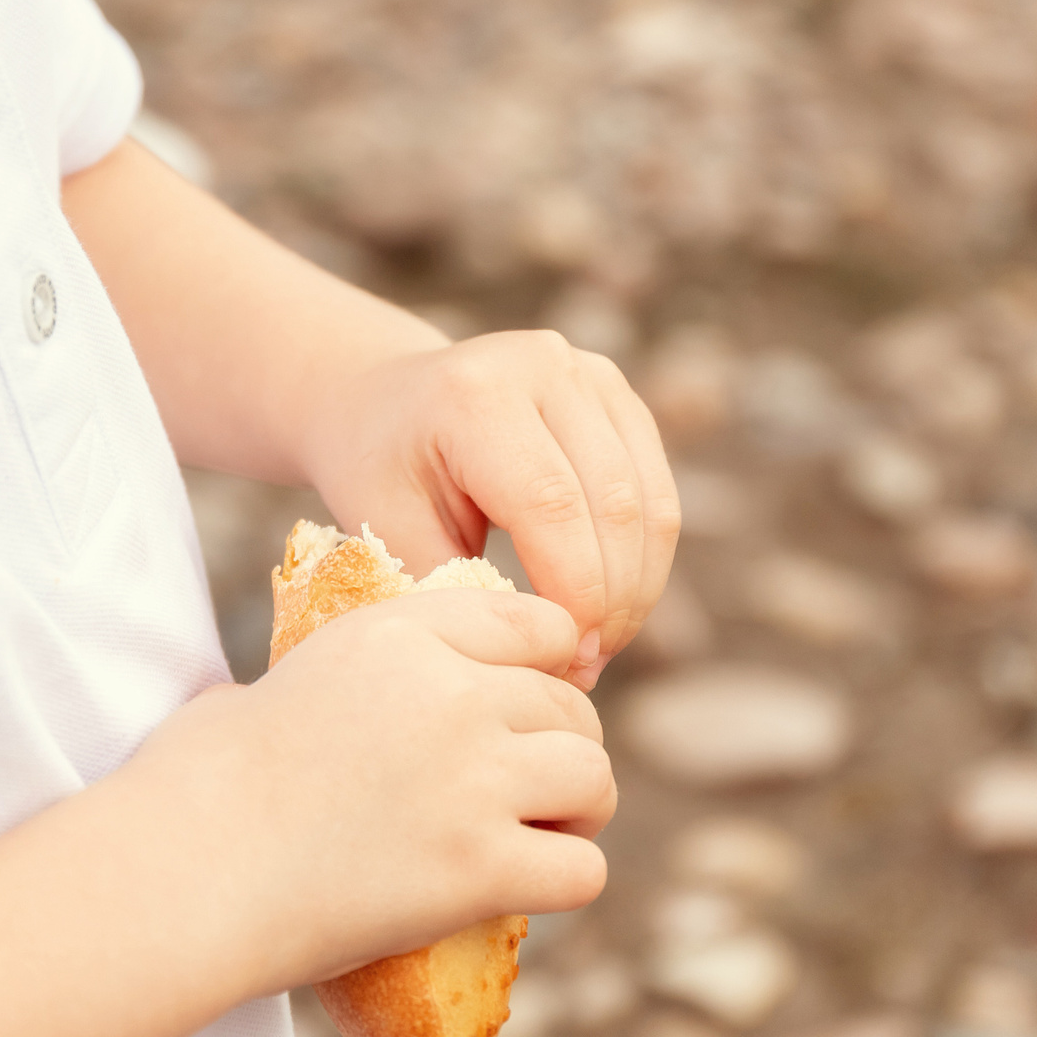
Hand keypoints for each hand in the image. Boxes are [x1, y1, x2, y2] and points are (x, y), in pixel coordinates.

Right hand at [118, 586, 614, 990]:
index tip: (527, 705)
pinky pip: (583, 868)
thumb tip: (317, 704)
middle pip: (570, 705)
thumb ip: (336, 677)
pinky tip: (530, 890)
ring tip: (544, 835)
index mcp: (400, 634)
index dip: (546, 666)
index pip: (536, 622)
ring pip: (593, 778)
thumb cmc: (194, 788)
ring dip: (577, 811)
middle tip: (532, 790)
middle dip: (561, 746)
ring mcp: (473, 779)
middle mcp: (452, 693)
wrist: (181, 872)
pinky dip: (564, 881)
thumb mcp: (271, 683)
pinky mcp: (481, 867)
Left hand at [302, 331, 680, 690]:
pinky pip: (657, 493)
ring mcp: (592, 375)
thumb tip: (532, 655)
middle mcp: (545, 366)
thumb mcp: (385, 527)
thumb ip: (452, 586)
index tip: (564, 661)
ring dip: (636, 590)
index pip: (552, 504)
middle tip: (585, 670)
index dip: (573, 593)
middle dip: (610, 603)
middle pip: (614, 504)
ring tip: (599, 647)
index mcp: (476, 394)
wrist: (385, 401)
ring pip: (649, 503)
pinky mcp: (620, 397)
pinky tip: (611, 608)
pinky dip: (642, 562)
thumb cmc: (379, 470)